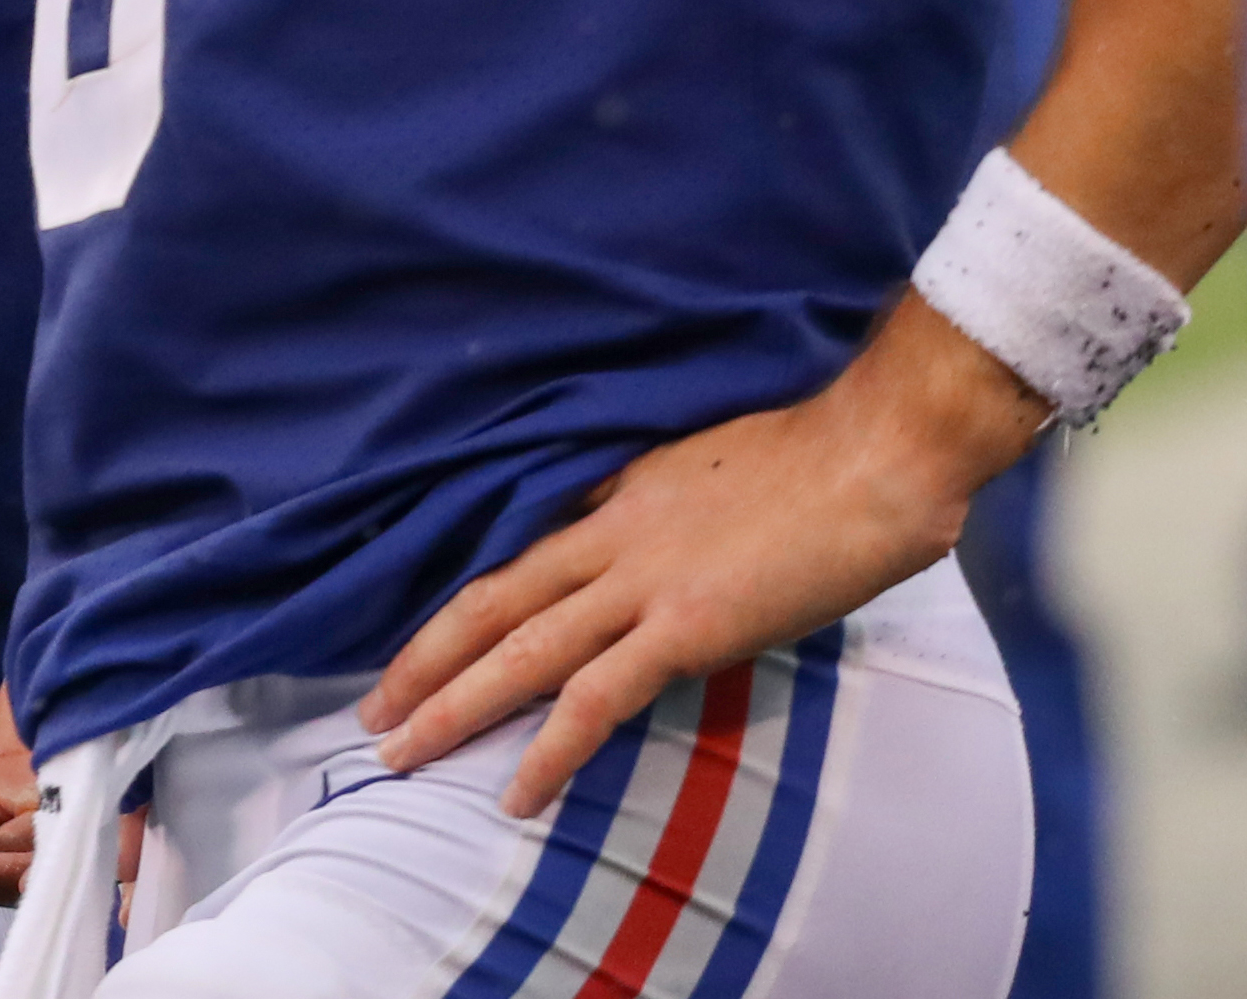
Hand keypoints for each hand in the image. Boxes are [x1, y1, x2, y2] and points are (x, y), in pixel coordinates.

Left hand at [362, 298, 1045, 817]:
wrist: (875, 453)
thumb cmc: (815, 457)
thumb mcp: (707, 465)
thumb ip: (658, 505)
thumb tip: (635, 533)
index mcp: (618, 499)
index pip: (515, 560)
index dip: (460, 610)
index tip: (418, 648)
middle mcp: (612, 537)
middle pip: (492, 603)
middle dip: (424, 662)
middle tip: (371, 713)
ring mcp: (645, 582)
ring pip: (523, 650)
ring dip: (455, 706)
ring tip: (402, 755)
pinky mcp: (687, 626)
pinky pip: (598, 698)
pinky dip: (550, 747)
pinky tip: (517, 793)